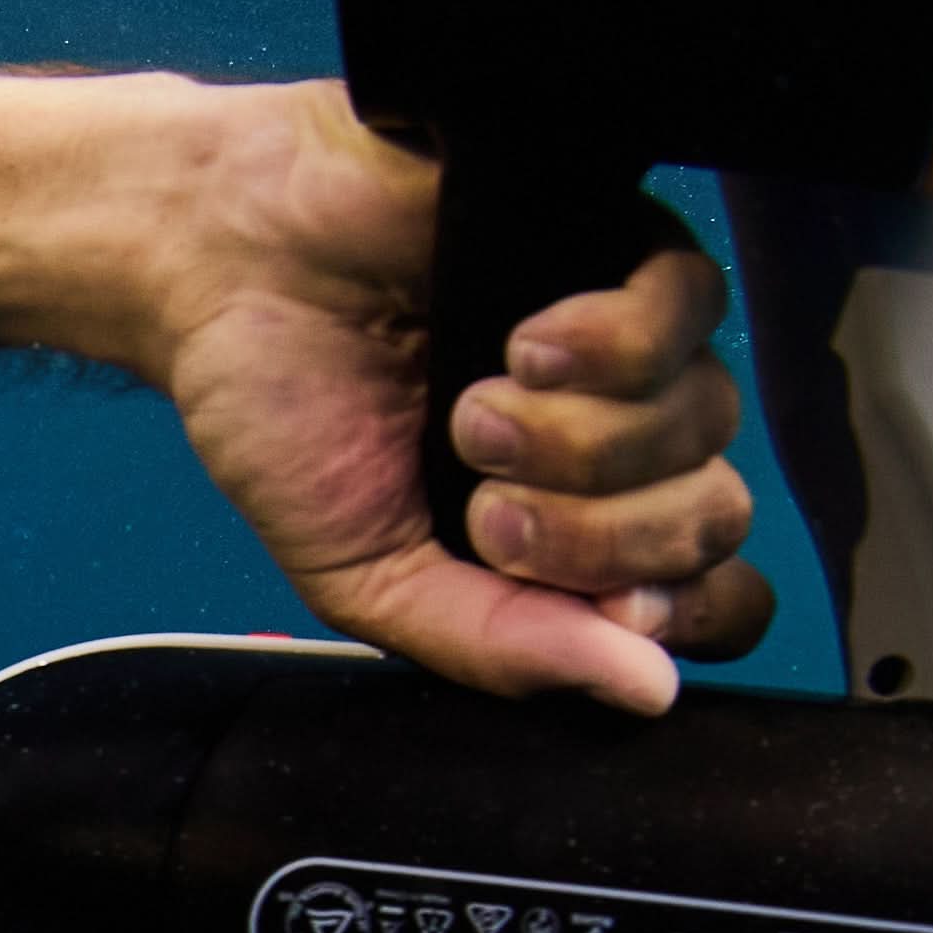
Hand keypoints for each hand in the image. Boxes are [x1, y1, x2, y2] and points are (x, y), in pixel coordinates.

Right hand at [149, 83, 778, 711]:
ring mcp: (629, 348)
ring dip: (581, 441)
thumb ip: (497, 644)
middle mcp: (620, 450)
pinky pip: (692, 307)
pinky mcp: (619, 244)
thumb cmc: (284, 415)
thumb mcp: (367, 578)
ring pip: (706, 424)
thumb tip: (648, 689)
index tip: (593, 605)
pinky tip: (525, 345)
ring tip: (470, 411)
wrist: (218, 269)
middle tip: (485, 505)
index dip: (676, 617)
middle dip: (599, 536)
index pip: (713, 606)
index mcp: (569, 541)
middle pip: (714, 522)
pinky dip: (615, 346)